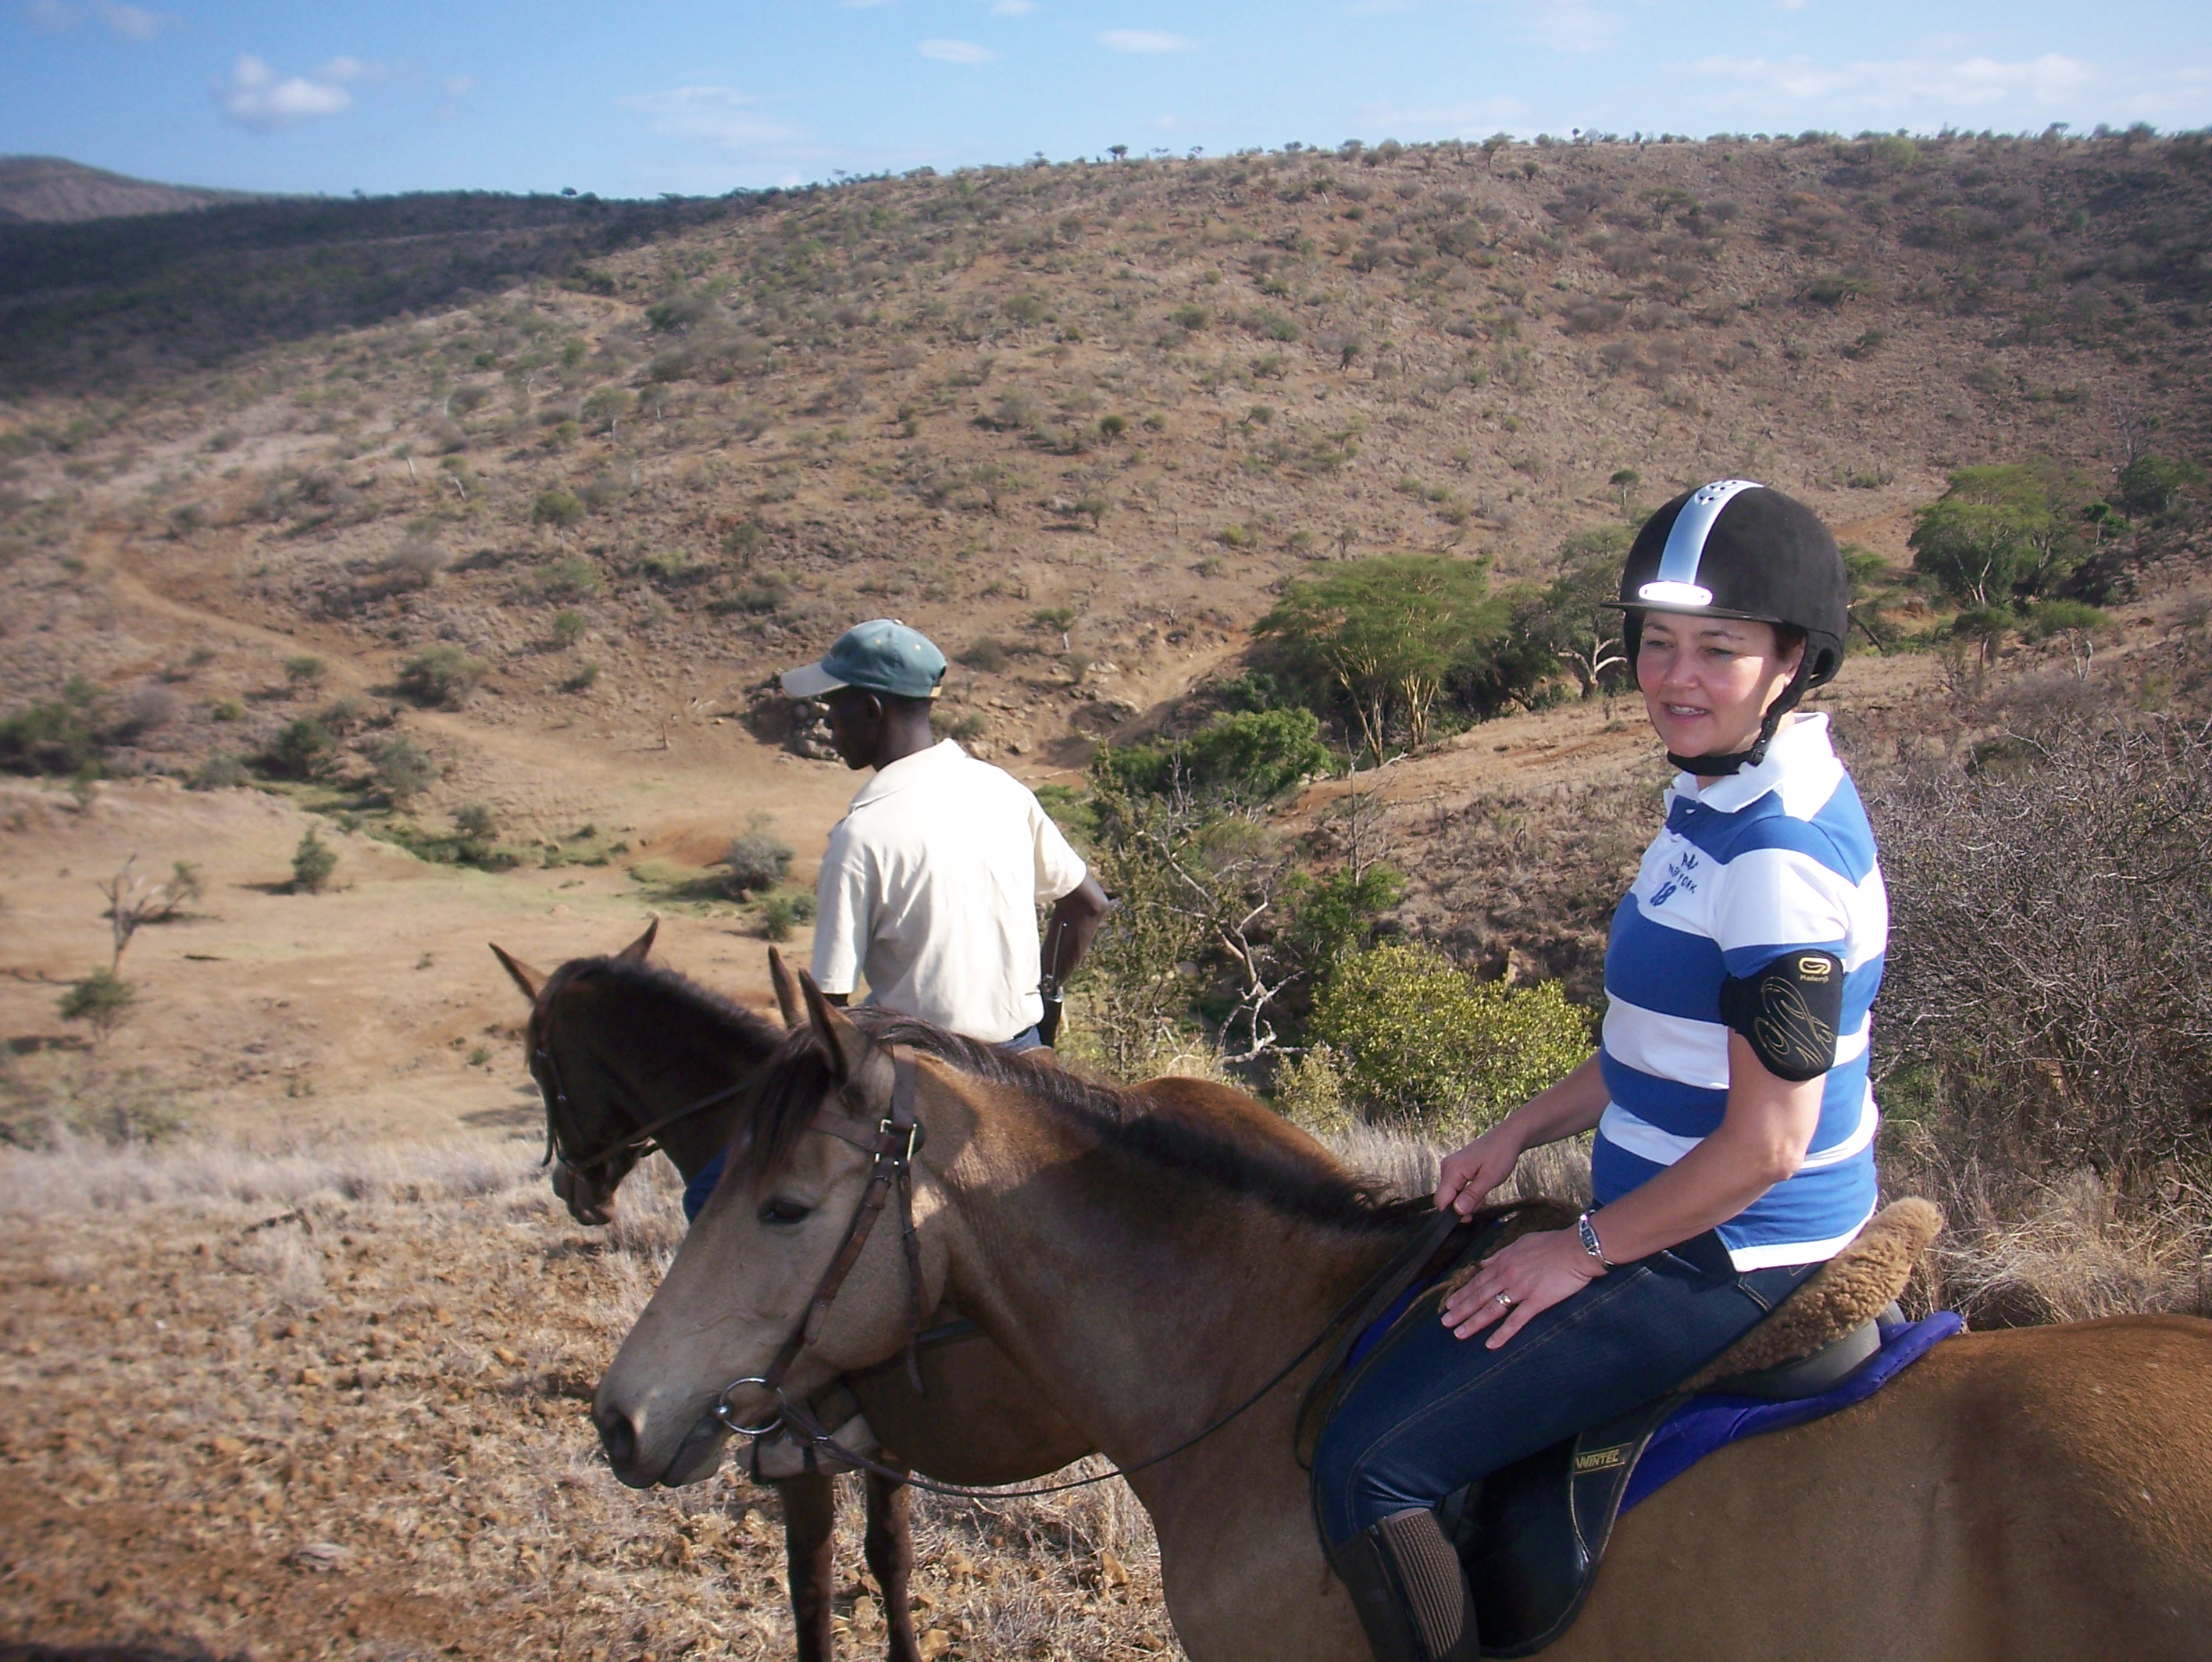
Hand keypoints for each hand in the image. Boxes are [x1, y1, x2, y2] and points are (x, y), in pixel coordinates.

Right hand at [1434, 1125, 1522, 1218]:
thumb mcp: (1490, 1178)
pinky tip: (1481, 1187)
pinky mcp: (1457, 1168)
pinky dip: (1468, 1192)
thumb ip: (1472, 1195)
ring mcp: (1451, 1167)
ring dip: (1467, 1200)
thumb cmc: (1501, 1153)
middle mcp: (1447, 1168)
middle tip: (1482, 1202)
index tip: (1470, 1217)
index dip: (1453, 1213)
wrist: (1508, 1137)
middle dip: (1462, 1207)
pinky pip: (1457, 1187)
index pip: (1440, 1201)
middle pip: (1446, 1199)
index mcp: (1452, 1169)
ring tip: (1485, 1191)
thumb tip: (1457, 1211)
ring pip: (1453, 1194)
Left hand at [1438, 1230, 1605, 1349]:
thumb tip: (1484, 1262)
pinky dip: (1502, 1334)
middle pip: (1479, 1296)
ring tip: (1458, 1333)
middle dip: (1460, 1310)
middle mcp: (1507, 1276)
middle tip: (1444, 1322)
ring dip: (1473, 1322)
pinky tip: (1490, 1344)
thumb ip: (1501, 1254)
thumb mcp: (1521, 1243)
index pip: (1477, 1280)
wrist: (1576, 1248)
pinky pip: (1516, 1320)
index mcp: (1503, 1262)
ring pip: (1491, 1308)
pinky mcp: (1536, 1301)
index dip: (1462, 1293)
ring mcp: (1520, 1289)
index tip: (1449, 1304)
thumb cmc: (1552, 1243)